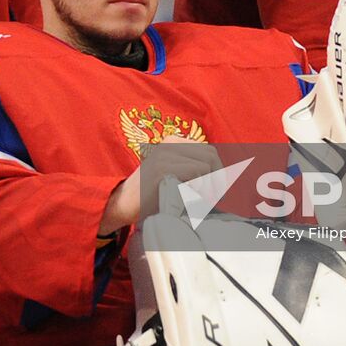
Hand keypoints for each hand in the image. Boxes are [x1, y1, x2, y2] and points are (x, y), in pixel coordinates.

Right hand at [98, 136, 222, 234]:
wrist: (122, 204)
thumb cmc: (152, 194)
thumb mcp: (174, 174)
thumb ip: (193, 169)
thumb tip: (223, 178)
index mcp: (173, 141)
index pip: (209, 151)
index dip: (218, 173)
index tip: (216, 193)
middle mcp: (169, 142)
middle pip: (211, 155)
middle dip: (217, 179)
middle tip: (212, 199)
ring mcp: (165, 153)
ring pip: (206, 163)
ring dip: (208, 186)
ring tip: (200, 201)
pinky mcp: (163, 167)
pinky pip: (196, 171)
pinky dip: (199, 187)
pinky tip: (189, 199)